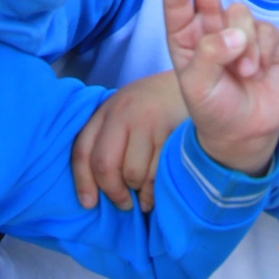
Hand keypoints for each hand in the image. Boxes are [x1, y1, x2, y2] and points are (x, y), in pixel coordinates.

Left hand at [71, 72, 186, 211]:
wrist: (196, 75)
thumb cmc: (156, 103)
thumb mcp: (125, 111)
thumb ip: (108, 139)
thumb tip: (94, 191)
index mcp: (107, 110)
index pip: (83, 151)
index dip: (83, 182)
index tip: (88, 204)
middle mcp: (124, 112)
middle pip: (105, 165)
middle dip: (113, 192)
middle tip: (123, 203)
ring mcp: (148, 121)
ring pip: (132, 174)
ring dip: (137, 192)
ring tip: (143, 193)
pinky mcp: (171, 131)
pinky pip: (157, 174)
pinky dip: (154, 192)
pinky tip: (156, 192)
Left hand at [164, 0, 278, 175]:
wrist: (247, 134)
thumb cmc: (213, 110)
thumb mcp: (199, 88)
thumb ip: (212, 55)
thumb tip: (234, 32)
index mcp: (185, 38)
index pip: (176, 4)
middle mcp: (209, 29)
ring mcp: (238, 32)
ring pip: (242, 14)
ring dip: (244, 45)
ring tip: (243, 74)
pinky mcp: (265, 39)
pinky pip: (265, 31)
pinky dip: (262, 52)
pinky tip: (258, 72)